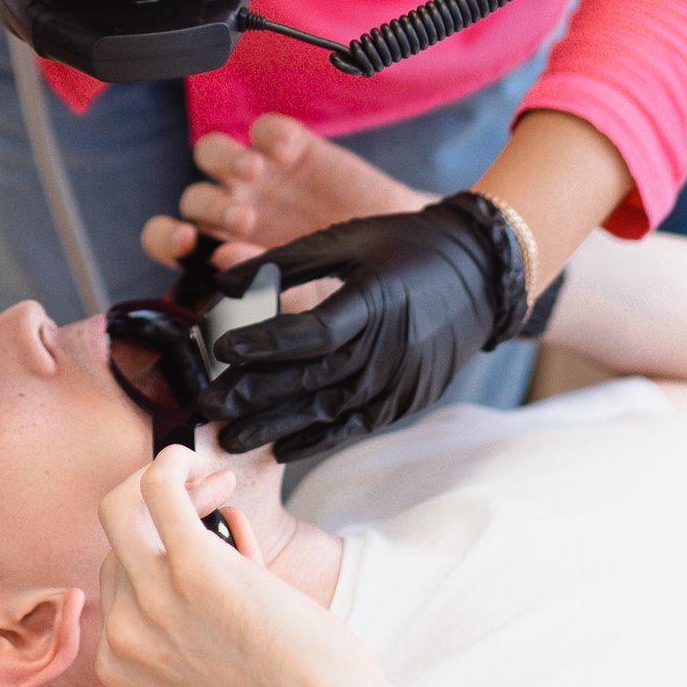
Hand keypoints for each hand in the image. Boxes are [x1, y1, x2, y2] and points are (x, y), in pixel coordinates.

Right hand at [95, 448, 380, 686]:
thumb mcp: (210, 661)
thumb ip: (190, 607)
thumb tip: (216, 520)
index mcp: (119, 664)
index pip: (115, 574)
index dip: (154, 543)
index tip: (201, 530)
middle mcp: (122, 635)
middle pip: (116, 539)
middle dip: (158, 504)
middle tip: (212, 497)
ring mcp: (153, 602)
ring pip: (122, 505)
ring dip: (172, 480)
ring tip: (219, 486)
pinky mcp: (194, 569)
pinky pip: (157, 487)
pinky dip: (174, 461)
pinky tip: (201, 464)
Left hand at [141, 117, 422, 278]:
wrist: (403, 258)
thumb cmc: (344, 287)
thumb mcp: (308, 301)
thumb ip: (267, 293)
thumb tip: (223, 272)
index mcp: (223, 253)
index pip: (169, 240)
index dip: (167, 238)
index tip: (187, 243)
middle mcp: (233, 211)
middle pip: (194, 197)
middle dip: (211, 206)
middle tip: (243, 219)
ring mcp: (261, 178)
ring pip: (214, 153)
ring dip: (227, 160)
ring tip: (256, 172)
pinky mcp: (294, 148)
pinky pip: (266, 128)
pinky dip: (272, 134)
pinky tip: (288, 152)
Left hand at [198, 194, 529, 461]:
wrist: (483, 275)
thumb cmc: (405, 245)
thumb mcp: (348, 238)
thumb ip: (286, 260)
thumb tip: (222, 279)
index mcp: (373, 299)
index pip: (310, 331)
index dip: (264, 343)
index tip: (218, 348)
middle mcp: (387, 347)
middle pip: (310, 378)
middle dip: (252, 395)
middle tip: (203, 407)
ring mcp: (400, 381)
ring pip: (327, 410)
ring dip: (275, 427)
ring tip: (228, 439)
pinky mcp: (407, 402)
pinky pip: (354, 426)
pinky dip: (316, 439)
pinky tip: (280, 449)